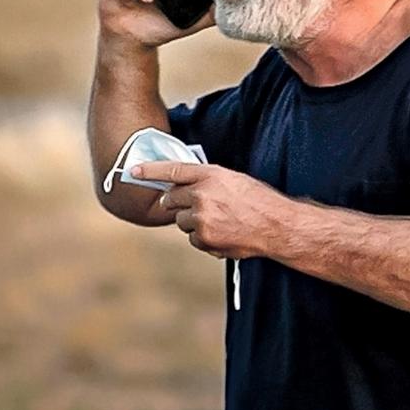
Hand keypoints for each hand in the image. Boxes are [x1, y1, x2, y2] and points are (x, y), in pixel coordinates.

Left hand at [133, 161, 284, 259]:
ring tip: (220, 221)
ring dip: (193, 222)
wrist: (276, 226)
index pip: (173, 170)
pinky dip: (203, 238)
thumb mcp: (234, 180)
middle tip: (194, 205)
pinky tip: (223, 233)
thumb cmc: (260, 201)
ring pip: (181, 221)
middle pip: (171, 199)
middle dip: (176, 202)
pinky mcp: (203, 239)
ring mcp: (201, 219)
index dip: (150, 170)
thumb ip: (208, 181)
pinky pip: (192, 239)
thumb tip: (186, 187)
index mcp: (211, 175)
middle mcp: (202, 195)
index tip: (132, 170)